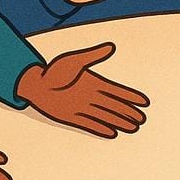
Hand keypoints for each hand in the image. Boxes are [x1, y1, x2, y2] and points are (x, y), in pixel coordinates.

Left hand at [15, 43, 149, 138]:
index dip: (131, 96)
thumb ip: (93, 55)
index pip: (117, 91)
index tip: (144, 101)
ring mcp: (82, 107)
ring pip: (106, 116)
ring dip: (119, 121)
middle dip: (129, 112)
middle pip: (114, 106)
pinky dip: (102, 129)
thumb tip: (111, 46)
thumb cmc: (52, 71)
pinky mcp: (72, 117)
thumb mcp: (74, 60)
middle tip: (143, 119)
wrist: (34, 85)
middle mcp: (90, 96)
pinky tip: (113, 133)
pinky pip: (91, 124)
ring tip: (134, 127)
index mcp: (93, 82)